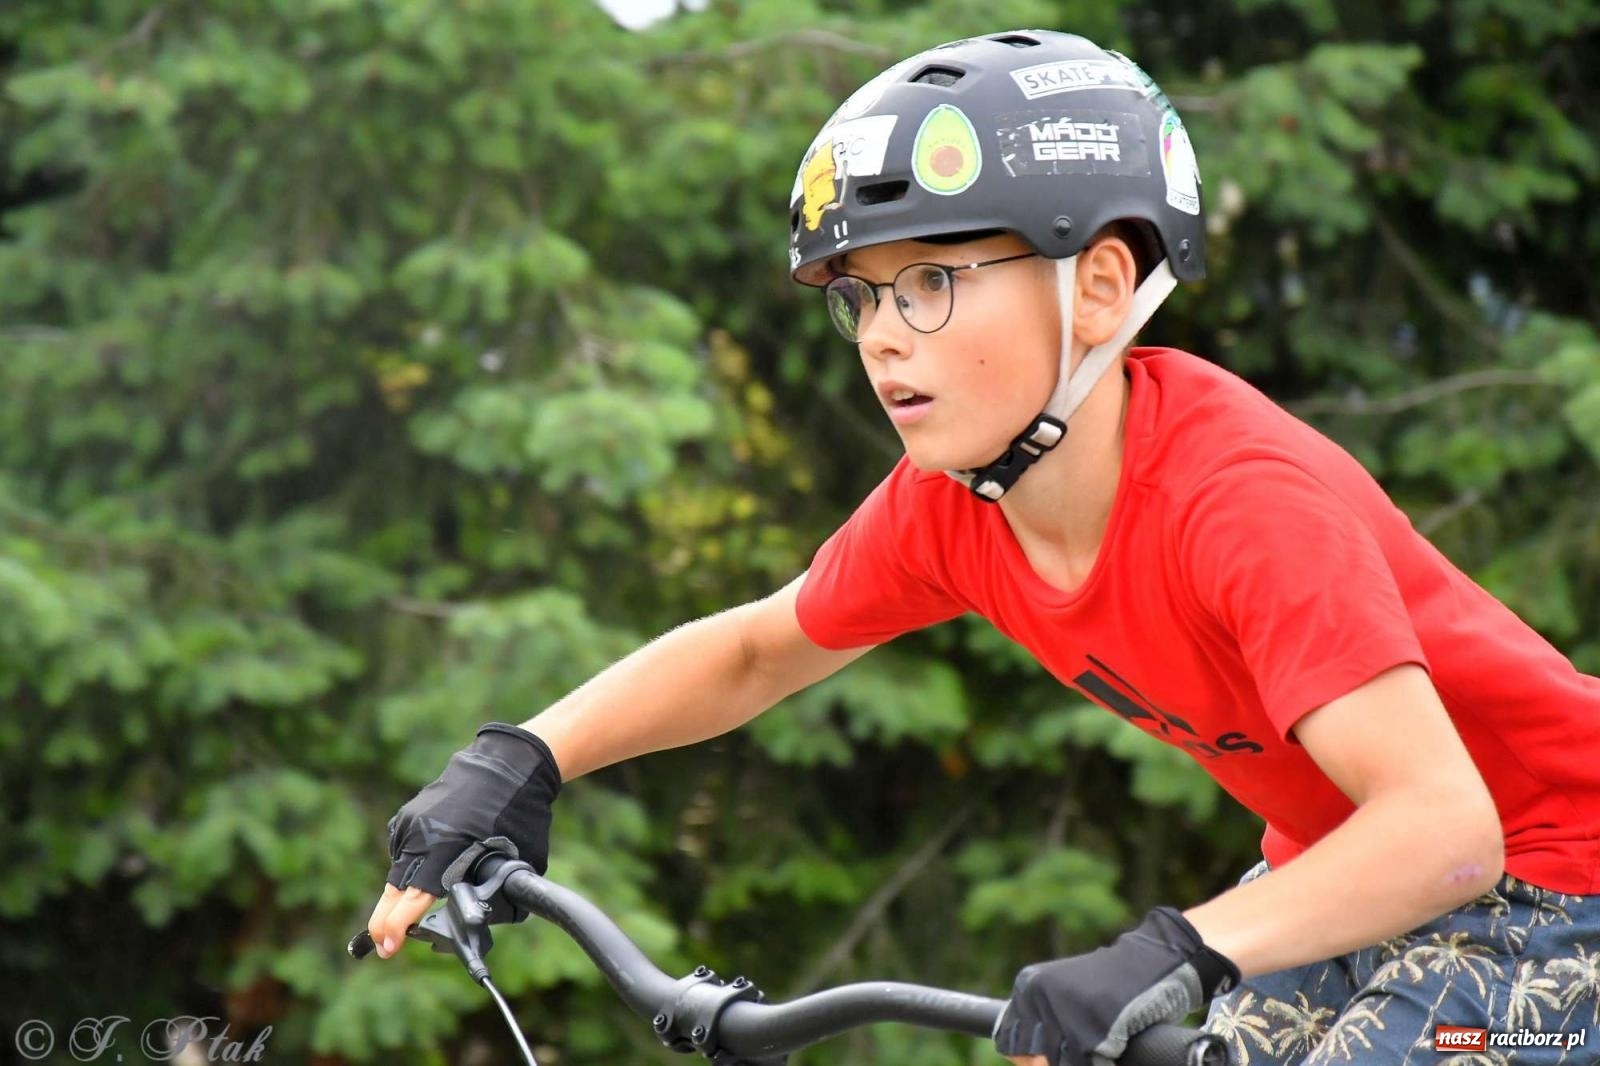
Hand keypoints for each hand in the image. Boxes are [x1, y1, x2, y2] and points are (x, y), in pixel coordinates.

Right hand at [367, 722, 561, 958]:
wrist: (507, 765)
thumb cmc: (519, 816)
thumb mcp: (518, 863)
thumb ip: (494, 893)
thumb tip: (483, 919)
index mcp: (445, 852)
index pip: (411, 899)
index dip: (396, 928)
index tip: (388, 947)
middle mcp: (420, 838)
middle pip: (394, 890)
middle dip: (387, 921)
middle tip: (385, 946)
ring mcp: (410, 824)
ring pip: (398, 870)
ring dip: (402, 892)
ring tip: (408, 912)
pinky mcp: (409, 814)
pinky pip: (405, 849)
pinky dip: (411, 865)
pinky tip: (427, 870)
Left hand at [992, 906, 1238, 1065]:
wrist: (1153, 961)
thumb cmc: (1111, 984)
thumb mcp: (1066, 992)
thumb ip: (1043, 1020)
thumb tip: (1028, 1060)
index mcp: (1028, 988)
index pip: (1010, 1043)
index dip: (1029, 1057)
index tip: (1052, 1053)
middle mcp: (1039, 999)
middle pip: (1036, 1058)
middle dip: (1056, 1059)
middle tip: (1085, 1044)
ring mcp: (1063, 1016)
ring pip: (1060, 1064)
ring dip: (1080, 1060)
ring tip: (1100, 1043)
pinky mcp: (1090, 1033)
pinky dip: (1102, 1062)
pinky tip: (1113, 1048)